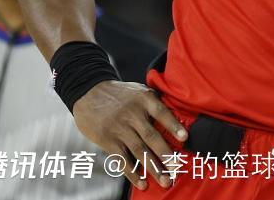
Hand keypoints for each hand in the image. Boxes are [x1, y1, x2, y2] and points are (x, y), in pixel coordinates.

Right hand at [73, 80, 187, 190]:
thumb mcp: (139, 90)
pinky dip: (132, 173)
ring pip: (139, 151)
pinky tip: (142, 183)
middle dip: (165, 154)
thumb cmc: (119, 93)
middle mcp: (132, 114)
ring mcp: (119, 128)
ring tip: (165, 180)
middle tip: (177, 168)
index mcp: (144, 99)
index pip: (161, 113)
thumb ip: (154, 102)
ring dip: (153, 167)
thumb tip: (175, 117)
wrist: (88, 92)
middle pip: (151, 136)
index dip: (173, 125)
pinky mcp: (107, 140)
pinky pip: (121, 159)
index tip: (184, 138)